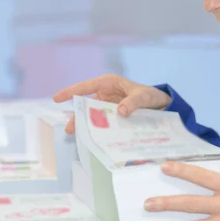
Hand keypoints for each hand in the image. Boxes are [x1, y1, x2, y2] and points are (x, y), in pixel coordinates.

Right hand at [53, 74, 171, 133]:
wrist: (162, 105)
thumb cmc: (151, 96)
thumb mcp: (144, 97)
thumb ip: (133, 103)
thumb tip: (119, 111)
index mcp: (109, 83)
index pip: (86, 86)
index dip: (71, 92)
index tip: (57, 98)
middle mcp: (106, 93)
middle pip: (86, 103)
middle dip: (77, 115)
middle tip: (70, 129)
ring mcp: (108, 104)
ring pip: (92, 114)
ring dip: (86, 124)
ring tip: (79, 136)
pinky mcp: (113, 115)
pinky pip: (102, 121)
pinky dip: (97, 128)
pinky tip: (93, 137)